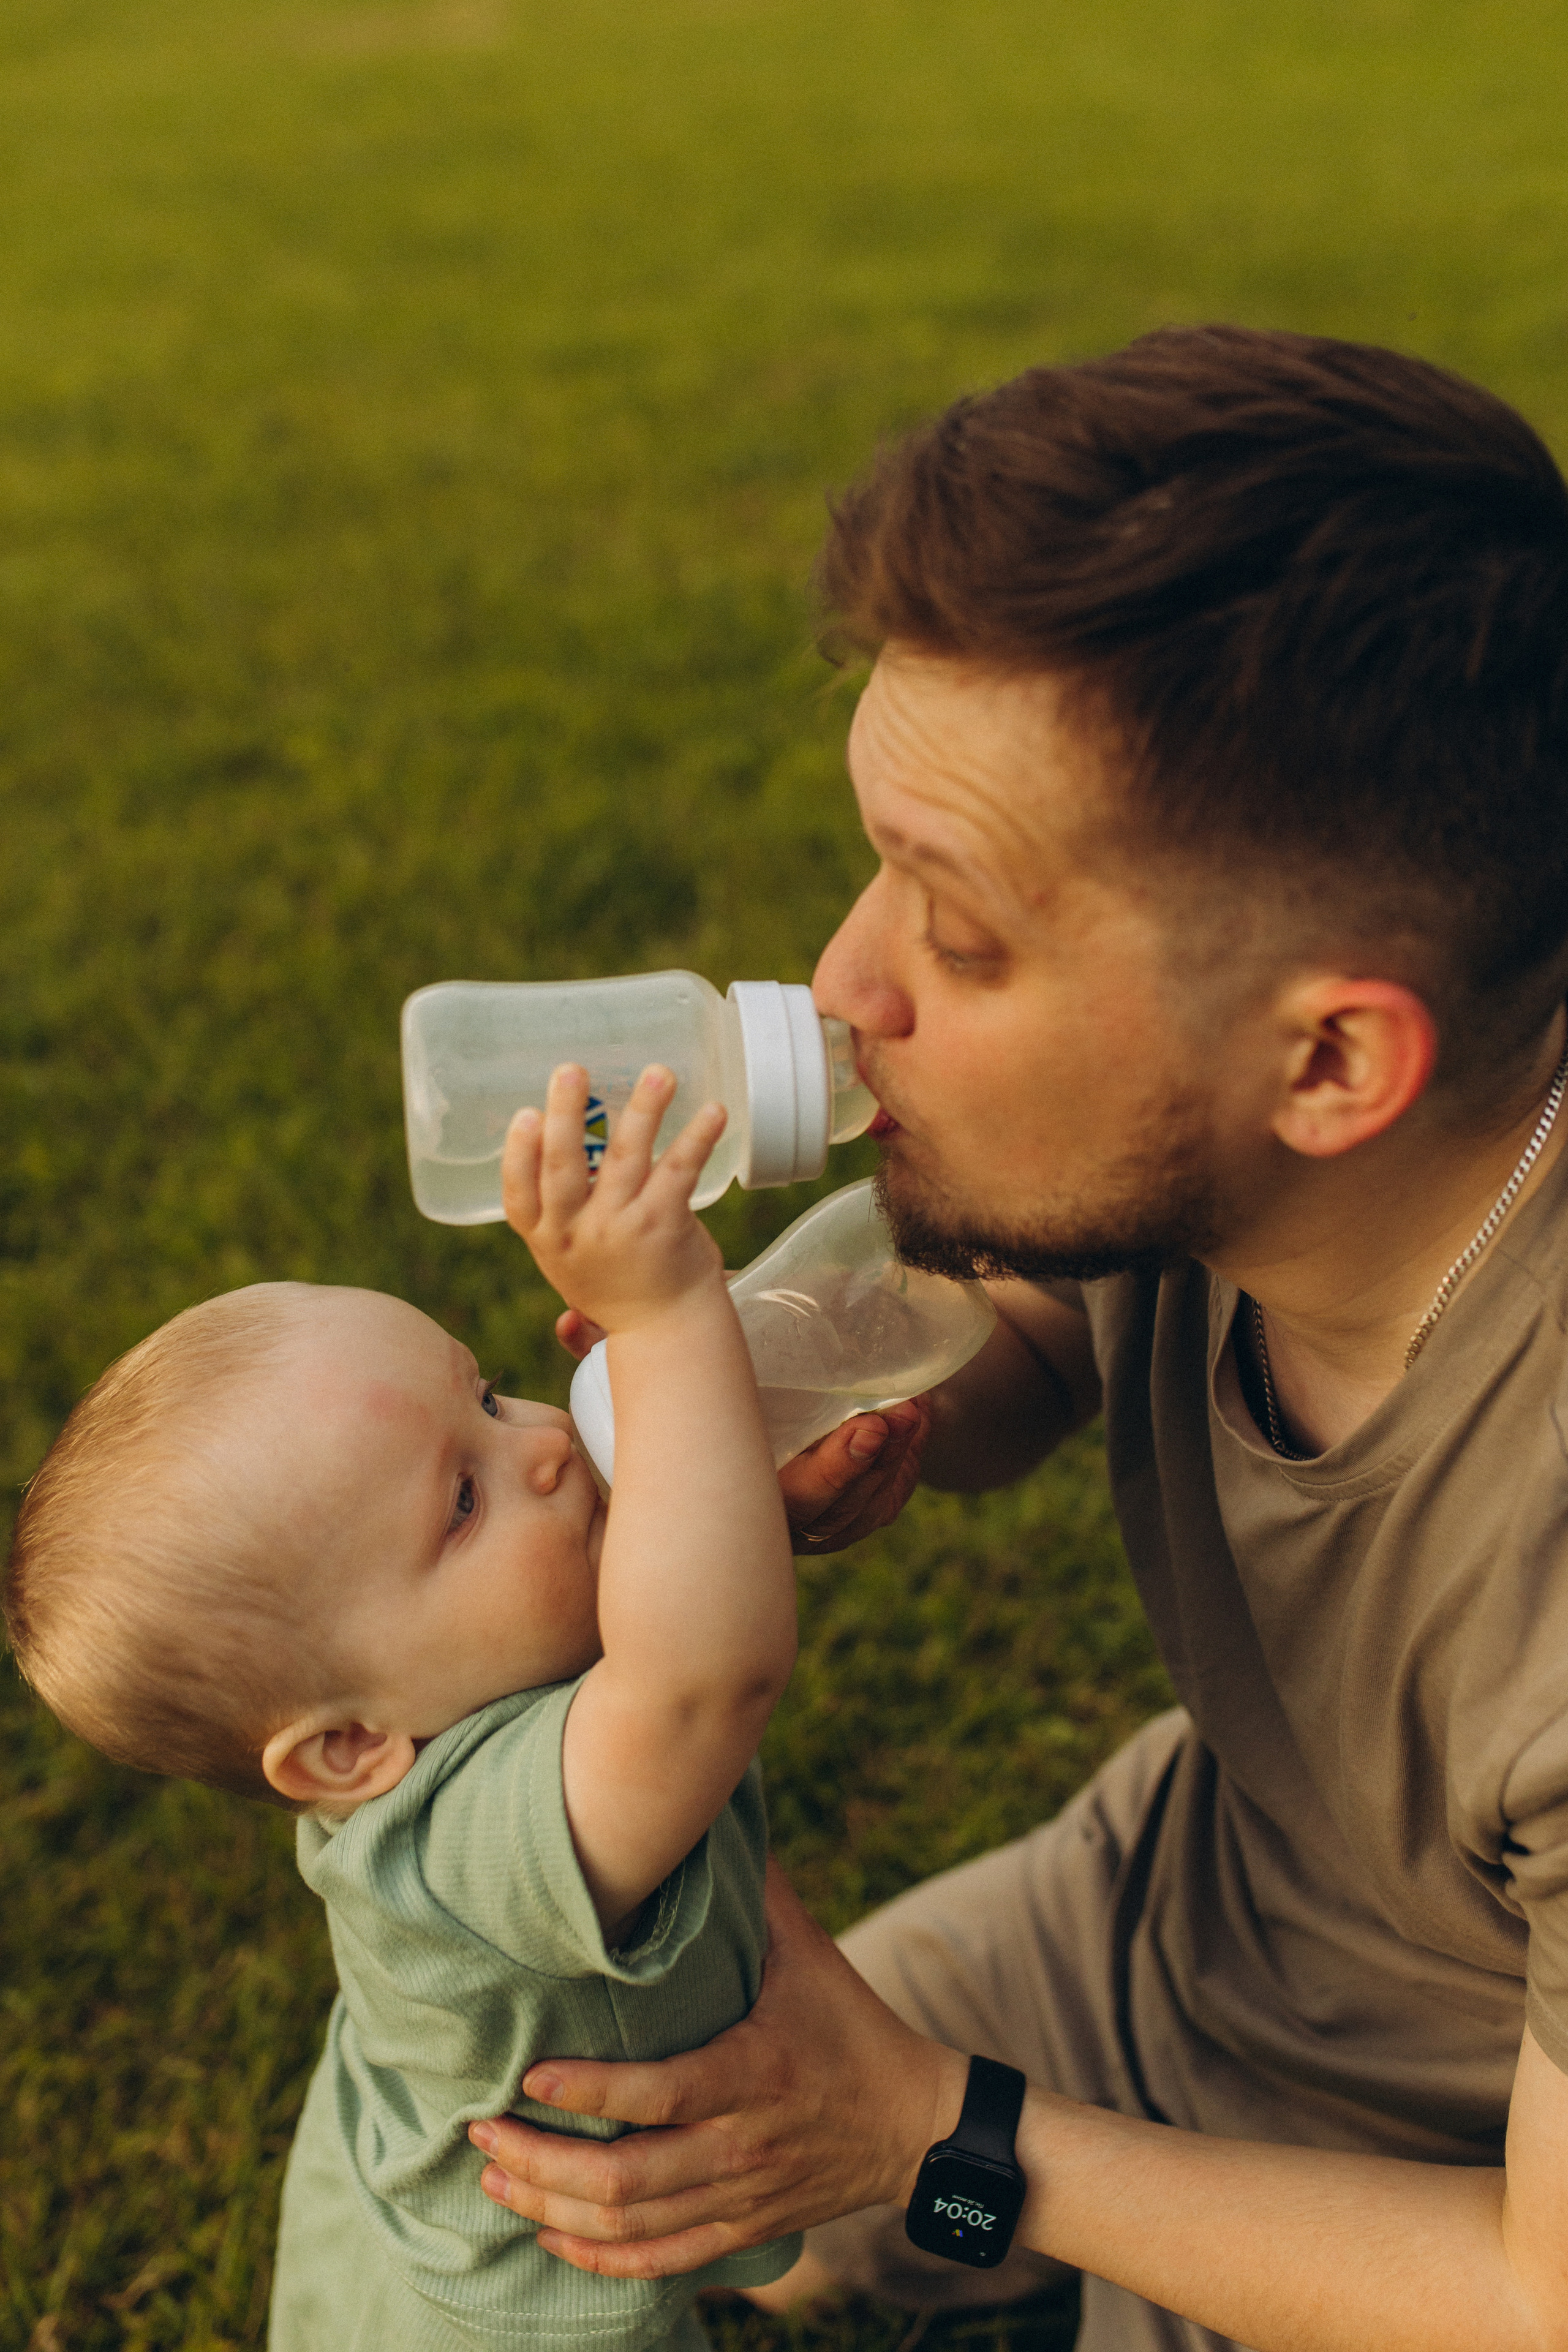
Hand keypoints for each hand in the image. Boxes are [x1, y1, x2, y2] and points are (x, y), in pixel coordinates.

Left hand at [468, 1859, 965, 2276]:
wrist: (914, 2124)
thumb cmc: (850, 2023)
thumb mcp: (810, 1952)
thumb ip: (758, 1891)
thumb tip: (711, 1807)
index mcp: (757, 2073)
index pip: (664, 2094)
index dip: (592, 2093)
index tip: (528, 2077)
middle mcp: (744, 2145)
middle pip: (631, 2178)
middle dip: (545, 2161)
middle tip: (481, 2131)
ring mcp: (742, 2197)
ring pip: (634, 2226)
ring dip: (554, 2208)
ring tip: (495, 2177)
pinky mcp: (744, 2230)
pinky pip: (662, 2261)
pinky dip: (599, 2256)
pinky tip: (550, 2234)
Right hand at [504, 1065, 723, 1332]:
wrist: (664, 1330)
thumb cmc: (613, 1284)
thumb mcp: (564, 1260)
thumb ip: (552, 1217)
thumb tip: (537, 1145)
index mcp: (546, 1239)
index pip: (519, 1195)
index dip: (518, 1154)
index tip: (525, 1115)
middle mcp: (578, 1235)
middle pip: (565, 1168)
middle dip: (566, 1115)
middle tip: (572, 1069)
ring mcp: (623, 1229)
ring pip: (629, 1159)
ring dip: (644, 1110)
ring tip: (658, 1073)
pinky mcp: (666, 1225)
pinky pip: (680, 1171)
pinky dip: (697, 1138)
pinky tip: (714, 1111)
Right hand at [555, 1310, 929, 1554]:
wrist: (728, 1422)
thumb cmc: (688, 1398)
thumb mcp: (660, 1373)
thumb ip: (617, 1352)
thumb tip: (572, 1320)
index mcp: (736, 1499)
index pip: (795, 1503)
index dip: (837, 1470)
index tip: (866, 1424)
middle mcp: (773, 1522)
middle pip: (840, 1513)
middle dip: (876, 1467)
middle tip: (899, 1415)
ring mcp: (811, 1520)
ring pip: (866, 1510)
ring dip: (898, 1463)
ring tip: (916, 1410)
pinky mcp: (842, 1507)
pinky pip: (881, 1503)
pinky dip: (906, 1468)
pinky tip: (918, 1425)